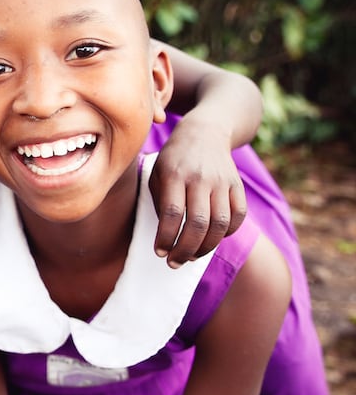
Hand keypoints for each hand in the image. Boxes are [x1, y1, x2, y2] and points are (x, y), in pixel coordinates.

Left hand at [148, 120, 247, 266]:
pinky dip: (227, 234)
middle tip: (174, 262)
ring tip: (191, 256)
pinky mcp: (237, 185)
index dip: (166, 237)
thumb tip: (166, 237)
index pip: (172, 213)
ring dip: (206, 247)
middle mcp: (200, 178)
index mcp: (174, 174)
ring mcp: (222, 181)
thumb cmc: (173, 159)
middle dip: (185, 249)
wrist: (204, 132)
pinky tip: (212, 239)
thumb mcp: (157, 172)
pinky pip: (238, 216)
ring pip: (220, 224)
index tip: (159, 252)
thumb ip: (159, 201)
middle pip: (198, 223)